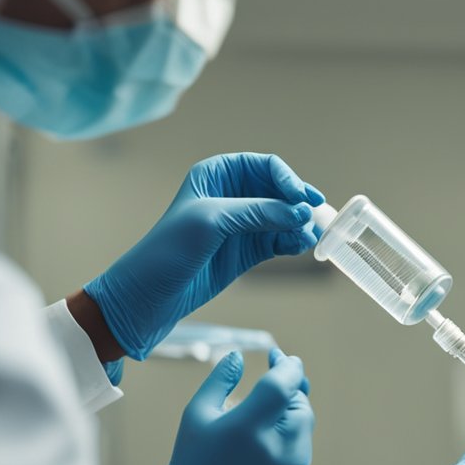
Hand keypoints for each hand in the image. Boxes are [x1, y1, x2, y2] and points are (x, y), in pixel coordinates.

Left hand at [84, 153, 324, 359]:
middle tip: (316, 217)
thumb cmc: (167, 252)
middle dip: (298, 203)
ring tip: (309, 237)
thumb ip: (257, 212)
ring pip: (283, 217)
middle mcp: (231, 196)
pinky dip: (292, 242)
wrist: (148, 297)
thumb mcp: (211, 222)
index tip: (303, 199)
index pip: (264, 166)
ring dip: (299, 225)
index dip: (288, 180)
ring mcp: (241, 225)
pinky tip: (300, 246)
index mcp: (216, 175)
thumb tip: (299, 212)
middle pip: (279, 190)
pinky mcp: (246, 252)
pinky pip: (278, 240)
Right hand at [127, 348, 314, 464]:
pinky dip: (294, 419)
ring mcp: (291, 459)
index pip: (282, 385)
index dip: (285, 364)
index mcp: (248, 427)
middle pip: (298, 398)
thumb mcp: (197, 411)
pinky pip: (304, 432)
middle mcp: (277, 443)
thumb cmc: (193, 457)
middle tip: (274, 365)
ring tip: (272, 392)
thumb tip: (239, 355)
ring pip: (305, 415)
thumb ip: (220, 379)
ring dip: (292, 399)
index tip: (276, 352)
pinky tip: (273, 416)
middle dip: (289, 381)